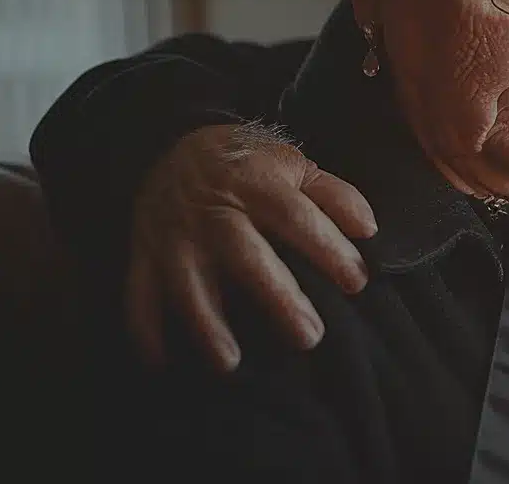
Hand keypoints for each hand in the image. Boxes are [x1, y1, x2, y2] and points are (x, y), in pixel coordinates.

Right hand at [129, 123, 376, 370]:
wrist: (177, 146)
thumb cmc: (249, 166)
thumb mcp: (294, 165)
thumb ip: (335, 195)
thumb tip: (369, 229)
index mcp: (257, 186)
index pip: (297, 218)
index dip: (329, 249)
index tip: (357, 282)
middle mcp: (214, 213)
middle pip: (247, 257)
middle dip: (277, 299)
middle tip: (308, 337)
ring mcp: (175, 236)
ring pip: (188, 283)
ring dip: (206, 325)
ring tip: (229, 363)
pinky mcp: (144, 253)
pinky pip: (139, 293)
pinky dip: (145, 328)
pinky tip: (160, 362)